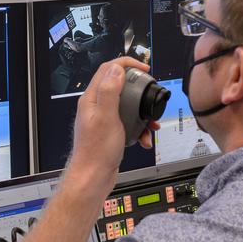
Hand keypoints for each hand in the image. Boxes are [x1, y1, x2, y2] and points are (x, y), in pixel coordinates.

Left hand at [64, 56, 158, 200]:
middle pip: (120, 86)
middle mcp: (95, 106)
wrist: (93, 177)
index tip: (144, 68)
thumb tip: (117, 69)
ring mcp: (103, 118)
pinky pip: (128, 122)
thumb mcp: (106, 117)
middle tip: (150, 97)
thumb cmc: (96, 151)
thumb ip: (110, 91)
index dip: (127, 64)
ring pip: (127, 106)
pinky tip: (143, 138)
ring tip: (150, 125)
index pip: (108, 70)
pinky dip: (139, 128)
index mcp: (91, 98)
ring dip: (142, 114)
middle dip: (139, 92)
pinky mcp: (110, 130)